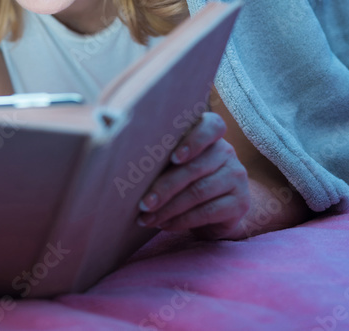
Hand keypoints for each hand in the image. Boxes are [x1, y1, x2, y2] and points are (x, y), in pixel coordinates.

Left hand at [136, 112, 250, 239]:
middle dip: (164, 187)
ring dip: (168, 208)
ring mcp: (236, 177)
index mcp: (210, 135)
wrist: (215, 211)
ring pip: (199, 192)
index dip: (194, 140)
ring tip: (147, 218)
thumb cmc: (181, 178)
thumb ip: (153, 146)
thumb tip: (108, 124)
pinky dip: (182, 220)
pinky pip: (208, 212)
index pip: (211, 126)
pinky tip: (165, 225)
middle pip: (194, 168)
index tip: (173, 158)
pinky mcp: (240, 202)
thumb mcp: (170, 160)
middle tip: (143, 204)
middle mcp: (227, 152)